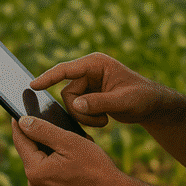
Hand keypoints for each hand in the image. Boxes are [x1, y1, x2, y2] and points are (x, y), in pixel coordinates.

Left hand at [11, 115, 130, 185]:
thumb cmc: (95, 168)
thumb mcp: (69, 142)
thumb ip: (43, 130)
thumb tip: (22, 121)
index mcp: (35, 171)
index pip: (20, 140)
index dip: (19, 123)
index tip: (16, 109)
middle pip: (30, 151)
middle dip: (42, 137)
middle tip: (59, 125)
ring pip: (40, 161)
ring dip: (51, 149)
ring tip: (73, 142)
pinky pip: (48, 172)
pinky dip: (56, 161)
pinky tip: (74, 158)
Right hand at [30, 53, 165, 127]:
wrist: (152, 105)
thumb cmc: (142, 98)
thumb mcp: (124, 102)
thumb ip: (99, 103)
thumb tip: (75, 106)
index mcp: (96, 63)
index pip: (66, 69)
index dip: (48, 77)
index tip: (33, 85)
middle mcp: (89, 70)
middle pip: (67, 93)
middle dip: (80, 111)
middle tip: (100, 121)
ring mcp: (88, 83)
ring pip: (70, 103)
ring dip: (85, 117)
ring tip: (105, 120)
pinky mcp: (88, 95)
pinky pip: (76, 109)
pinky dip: (87, 118)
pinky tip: (104, 120)